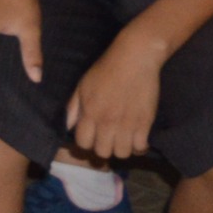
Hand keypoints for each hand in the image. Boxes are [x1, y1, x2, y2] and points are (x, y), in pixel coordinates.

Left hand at [67, 29, 169, 163]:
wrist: (135, 59)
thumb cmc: (105, 69)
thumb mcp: (82, 86)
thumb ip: (73, 108)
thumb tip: (67, 126)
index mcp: (89, 112)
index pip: (83, 143)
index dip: (85, 143)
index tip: (91, 138)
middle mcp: (107, 122)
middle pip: (102, 152)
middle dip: (103, 148)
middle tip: (107, 140)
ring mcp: (127, 124)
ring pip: (122, 153)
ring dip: (121, 149)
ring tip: (122, 140)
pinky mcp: (145, 123)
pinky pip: (141, 147)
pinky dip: (138, 147)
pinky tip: (137, 140)